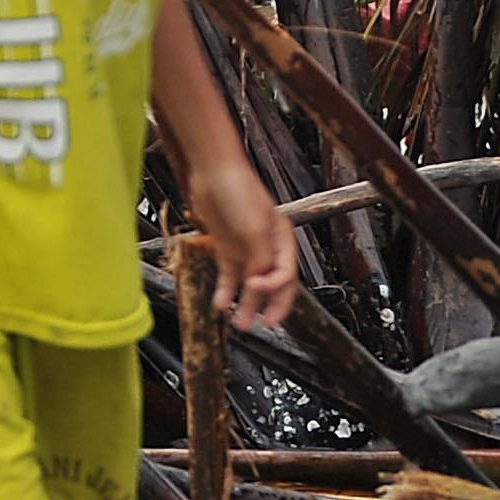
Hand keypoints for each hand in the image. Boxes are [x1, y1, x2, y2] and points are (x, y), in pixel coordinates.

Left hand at [185, 155, 299, 332]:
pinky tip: (220, 304)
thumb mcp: (254, 229)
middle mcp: (268, 247)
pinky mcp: (227, 249)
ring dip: (246, 305)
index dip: (274, 287)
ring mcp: (247, 249)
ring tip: (240, 325)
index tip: (255, 288)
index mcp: (283, 241)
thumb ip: (259, 259)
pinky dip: (225, 292)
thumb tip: (258, 284)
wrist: (213, 173)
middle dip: (270, 307)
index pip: (286, 274)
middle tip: (264, 326)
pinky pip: (229, 276)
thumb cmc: (240, 193)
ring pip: (249, 285)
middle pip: (274, 285)